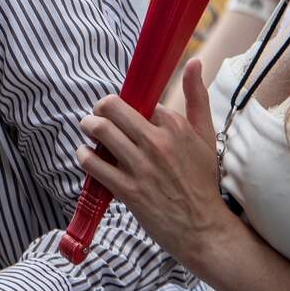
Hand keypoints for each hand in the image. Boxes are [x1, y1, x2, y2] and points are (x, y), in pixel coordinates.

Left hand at [76, 59, 238, 261]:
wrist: (204, 228)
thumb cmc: (202, 181)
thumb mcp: (206, 136)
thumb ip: (198, 97)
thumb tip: (196, 62)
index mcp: (175, 125)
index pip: (139, 101)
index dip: (128, 106)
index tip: (124, 115)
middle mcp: (157, 142)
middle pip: (112, 107)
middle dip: (99, 109)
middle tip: (97, 116)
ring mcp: (141, 166)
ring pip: (100, 131)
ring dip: (88, 127)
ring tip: (88, 130)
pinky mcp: (127, 190)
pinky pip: (93, 164)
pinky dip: (83, 156)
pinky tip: (86, 156)